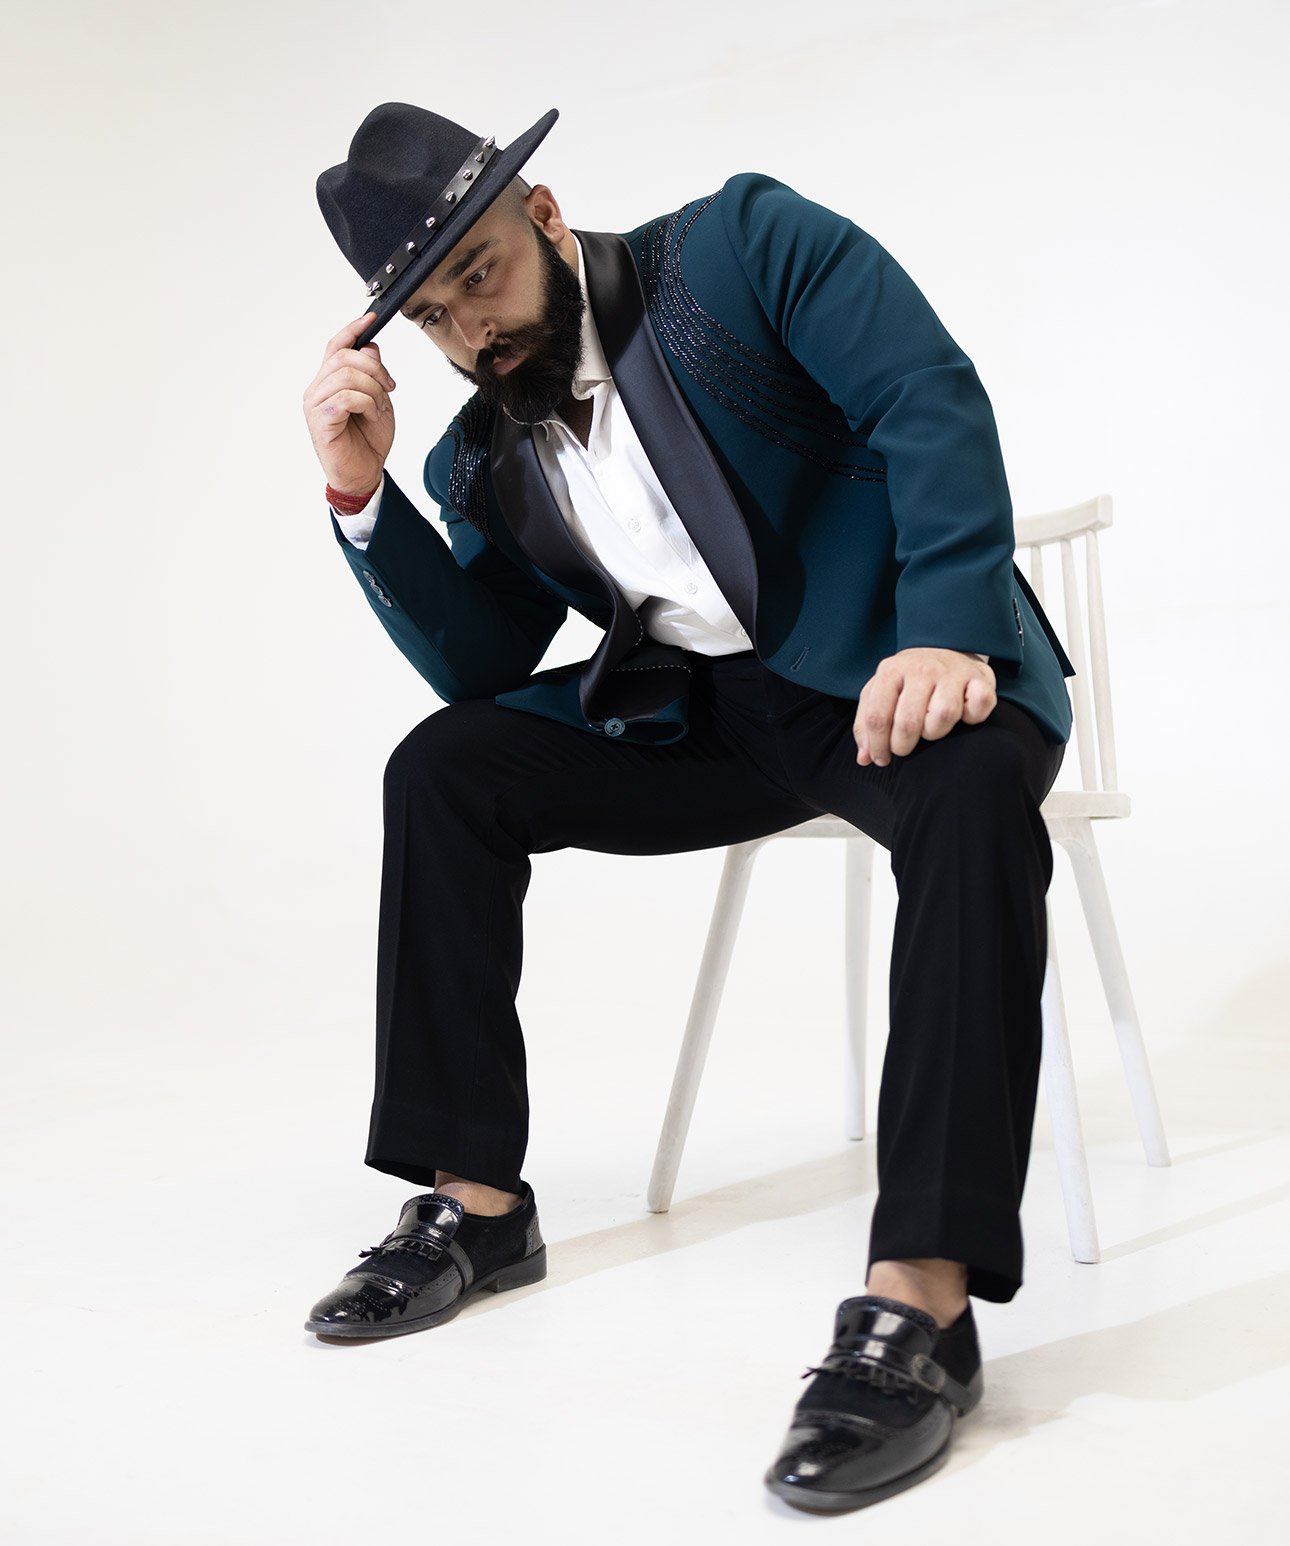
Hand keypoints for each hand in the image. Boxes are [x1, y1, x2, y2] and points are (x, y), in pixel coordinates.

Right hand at [303, 311, 397, 496]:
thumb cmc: (368, 441)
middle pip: (344, 356)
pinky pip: (346, 397)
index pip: (336, 346)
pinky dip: (367, 404)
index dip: (353, 330)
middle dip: (375, 368)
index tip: (371, 318)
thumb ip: (373, 375)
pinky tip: (371, 416)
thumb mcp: (379, 400)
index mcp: (330, 381)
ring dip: (373, 390)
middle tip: (389, 387)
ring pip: (347, 375)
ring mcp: (316, 404)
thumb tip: (371, 347)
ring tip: (379, 408)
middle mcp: (318, 389)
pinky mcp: (320, 421)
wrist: (364, 474)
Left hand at [854, 648, 996, 765]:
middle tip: (904, 748)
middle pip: (908, 723)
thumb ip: (866, 723)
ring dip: (936, 731)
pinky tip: (963, 715)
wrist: (948, 648)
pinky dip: (972, 717)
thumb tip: (864, 758)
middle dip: (903, 745)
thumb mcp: (881, 692)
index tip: (881, 759)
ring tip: (931, 726)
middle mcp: (921, 669)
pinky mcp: (980, 679)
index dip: (877, 746)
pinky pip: (978, 707)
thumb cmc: (910, 680)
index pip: (877, 717)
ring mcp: (952, 673)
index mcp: (891, 671)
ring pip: (943, 717)